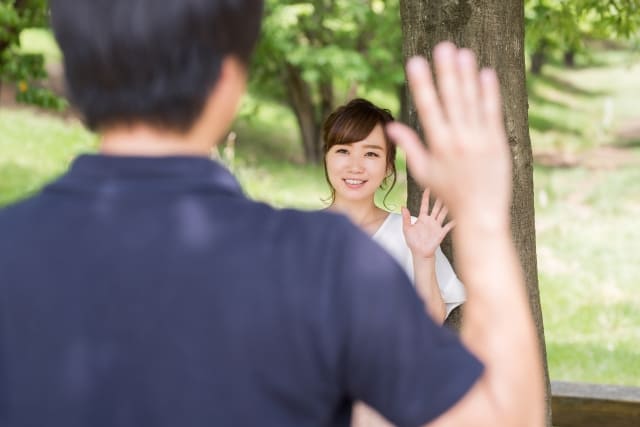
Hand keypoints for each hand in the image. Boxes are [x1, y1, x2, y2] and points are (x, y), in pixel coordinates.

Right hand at [387, 42, 511, 229]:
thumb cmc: (449, 194)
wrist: (481, 213)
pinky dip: (489, 93)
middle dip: (446, 71)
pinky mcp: (498, 141)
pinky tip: (486, 74)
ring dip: (468, 75)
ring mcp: (480, 139)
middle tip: (443, 47)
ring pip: (473, 101)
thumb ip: (409, 146)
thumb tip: (391, 126)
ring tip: (463, 53)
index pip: (428, 108)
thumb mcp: (424, 172)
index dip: (422, 83)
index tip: (415, 62)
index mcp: (439, 145)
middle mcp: (459, 140)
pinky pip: (493, 112)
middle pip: (452, 98)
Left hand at [402, 188, 453, 258]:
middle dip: (439, 198)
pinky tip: (458, 217)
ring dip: (447, 206)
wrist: (420, 253)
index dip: (426, 196)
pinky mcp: (441, 232)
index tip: (428, 188)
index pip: (425, 205)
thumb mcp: (406, 229)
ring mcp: (437, 226)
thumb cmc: (413, 242)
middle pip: (436, 207)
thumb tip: (403, 207)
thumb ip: (405, 218)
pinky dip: (453, 221)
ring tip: (452, 198)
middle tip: (443, 188)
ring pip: (443, 213)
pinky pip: (448, 226)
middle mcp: (430, 220)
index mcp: (422, 218)